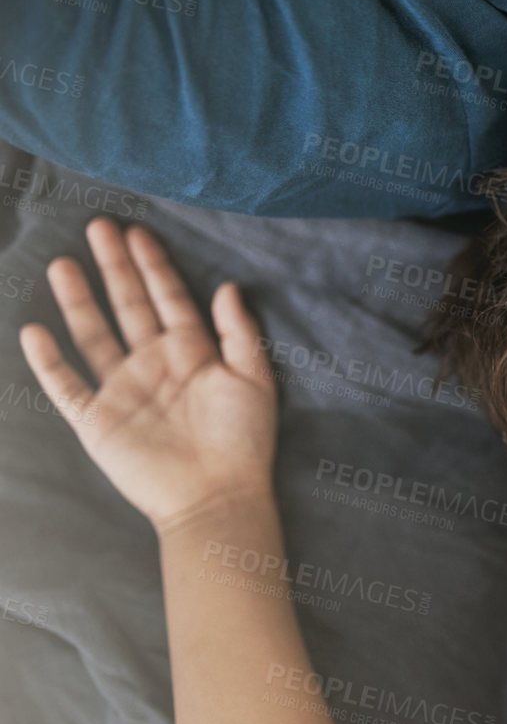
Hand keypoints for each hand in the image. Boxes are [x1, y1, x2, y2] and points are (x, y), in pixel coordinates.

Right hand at [19, 219, 277, 532]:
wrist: (217, 496)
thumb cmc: (244, 440)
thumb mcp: (254, 380)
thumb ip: (239, 333)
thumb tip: (228, 286)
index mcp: (192, 352)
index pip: (169, 298)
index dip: (154, 266)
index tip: (138, 232)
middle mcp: (153, 364)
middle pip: (128, 306)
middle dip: (114, 267)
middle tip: (98, 227)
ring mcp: (122, 390)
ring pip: (94, 334)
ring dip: (78, 300)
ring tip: (63, 263)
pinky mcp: (98, 421)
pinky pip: (66, 386)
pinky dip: (48, 361)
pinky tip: (35, 331)